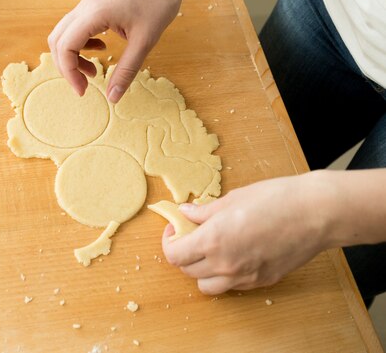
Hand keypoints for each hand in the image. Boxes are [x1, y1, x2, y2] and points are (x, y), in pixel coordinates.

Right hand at [48, 0, 185, 102]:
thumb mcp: (144, 41)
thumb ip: (126, 70)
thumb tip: (113, 96)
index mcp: (93, 15)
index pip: (65, 48)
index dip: (69, 73)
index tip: (83, 90)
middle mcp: (85, 7)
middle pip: (57, 41)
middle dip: (67, 67)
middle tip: (85, 84)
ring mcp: (88, 4)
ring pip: (65, 34)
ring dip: (73, 55)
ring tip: (95, 70)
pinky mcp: (95, 4)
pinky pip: (77, 26)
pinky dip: (82, 43)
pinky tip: (102, 49)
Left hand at [162, 174, 332, 294]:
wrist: (316, 213)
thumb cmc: (276, 199)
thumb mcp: (233, 198)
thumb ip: (205, 211)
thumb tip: (185, 212)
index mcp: (213, 240)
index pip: (174, 255)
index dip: (169, 242)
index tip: (174, 229)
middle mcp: (225, 264)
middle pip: (188, 271)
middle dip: (183, 254)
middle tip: (190, 236)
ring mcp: (244, 277)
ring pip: (207, 286)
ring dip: (201, 271)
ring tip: (209, 251)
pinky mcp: (261, 282)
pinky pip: (232, 286)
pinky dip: (224, 276)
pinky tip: (233, 256)